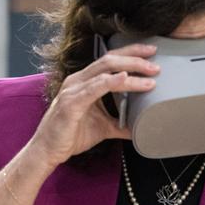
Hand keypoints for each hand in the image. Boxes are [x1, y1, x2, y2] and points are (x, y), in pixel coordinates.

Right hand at [28, 42, 158, 168]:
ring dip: (130, 70)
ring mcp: (73, 90)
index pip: (110, 60)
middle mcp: (78, 80)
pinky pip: (94, 88)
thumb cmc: (70, 135)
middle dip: (135, 58)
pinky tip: (124, 79)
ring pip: (105, 71)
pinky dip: (111, 82)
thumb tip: (141, 127)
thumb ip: (121, 123)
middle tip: (155, 64)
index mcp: (84, 82)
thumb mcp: (103, 127)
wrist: (48, 151)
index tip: (151, 54)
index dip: (131, 53)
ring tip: (150, 75)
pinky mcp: (71, 103)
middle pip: (109, 59)